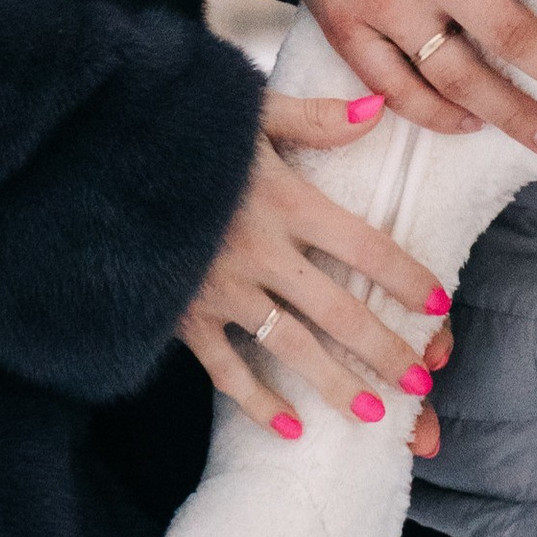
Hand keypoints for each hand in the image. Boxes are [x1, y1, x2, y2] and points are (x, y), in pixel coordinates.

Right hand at [181, 92, 452, 456]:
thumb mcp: (248, 111)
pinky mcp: (182, 314)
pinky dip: (255, 400)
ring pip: (291, 347)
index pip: (366, 247)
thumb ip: (314, 117)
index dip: (407, 278)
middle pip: (338, 311)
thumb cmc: (178, 128)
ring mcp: (220, 289)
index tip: (440, 305)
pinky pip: (225, 367)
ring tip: (371, 414)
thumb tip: (377, 109)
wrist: (96, 160)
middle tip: (421, 381)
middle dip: (384, 349)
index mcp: (286, 201)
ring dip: (334, 383)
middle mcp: (261, 252)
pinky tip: (288, 427)